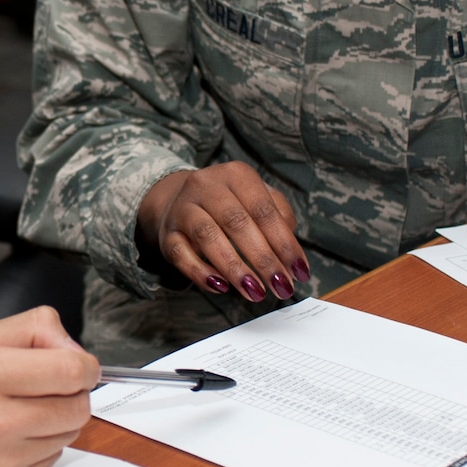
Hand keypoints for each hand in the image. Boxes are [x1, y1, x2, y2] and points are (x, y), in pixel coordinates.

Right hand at [0, 308, 97, 466]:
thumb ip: (31, 330)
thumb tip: (75, 348)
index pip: (71, 370)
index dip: (84, 365)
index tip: (78, 366)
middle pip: (78, 406)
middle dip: (72, 393)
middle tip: (46, 389)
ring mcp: (1, 461)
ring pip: (68, 435)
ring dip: (55, 422)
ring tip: (17, 413)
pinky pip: (50, 462)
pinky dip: (39, 448)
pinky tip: (7, 440)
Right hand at [136, 163, 307, 303]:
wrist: (180, 202)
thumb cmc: (231, 206)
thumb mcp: (258, 202)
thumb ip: (280, 220)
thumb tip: (291, 257)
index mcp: (236, 175)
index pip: (263, 210)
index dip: (284, 243)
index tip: (299, 271)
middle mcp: (206, 185)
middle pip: (237, 223)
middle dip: (263, 259)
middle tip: (281, 287)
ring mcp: (183, 208)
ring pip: (207, 236)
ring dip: (234, 267)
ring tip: (255, 291)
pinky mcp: (167, 234)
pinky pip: (181, 254)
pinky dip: (201, 273)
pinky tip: (221, 288)